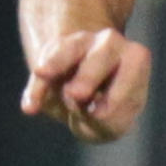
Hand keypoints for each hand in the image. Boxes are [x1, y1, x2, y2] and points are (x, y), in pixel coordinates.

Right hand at [23, 27, 153, 143]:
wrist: (83, 102)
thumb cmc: (107, 111)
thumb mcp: (114, 122)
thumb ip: (107, 118)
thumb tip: (88, 108)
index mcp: (134, 58)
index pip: (134, 64)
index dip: (121, 89)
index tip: (102, 114)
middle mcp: (110, 44)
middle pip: (102, 53)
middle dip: (88, 75)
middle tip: (75, 95)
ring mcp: (80, 43)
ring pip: (68, 49)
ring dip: (55, 63)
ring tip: (41, 74)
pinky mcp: (52, 53)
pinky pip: (43, 68)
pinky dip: (35, 88)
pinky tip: (30, 107)